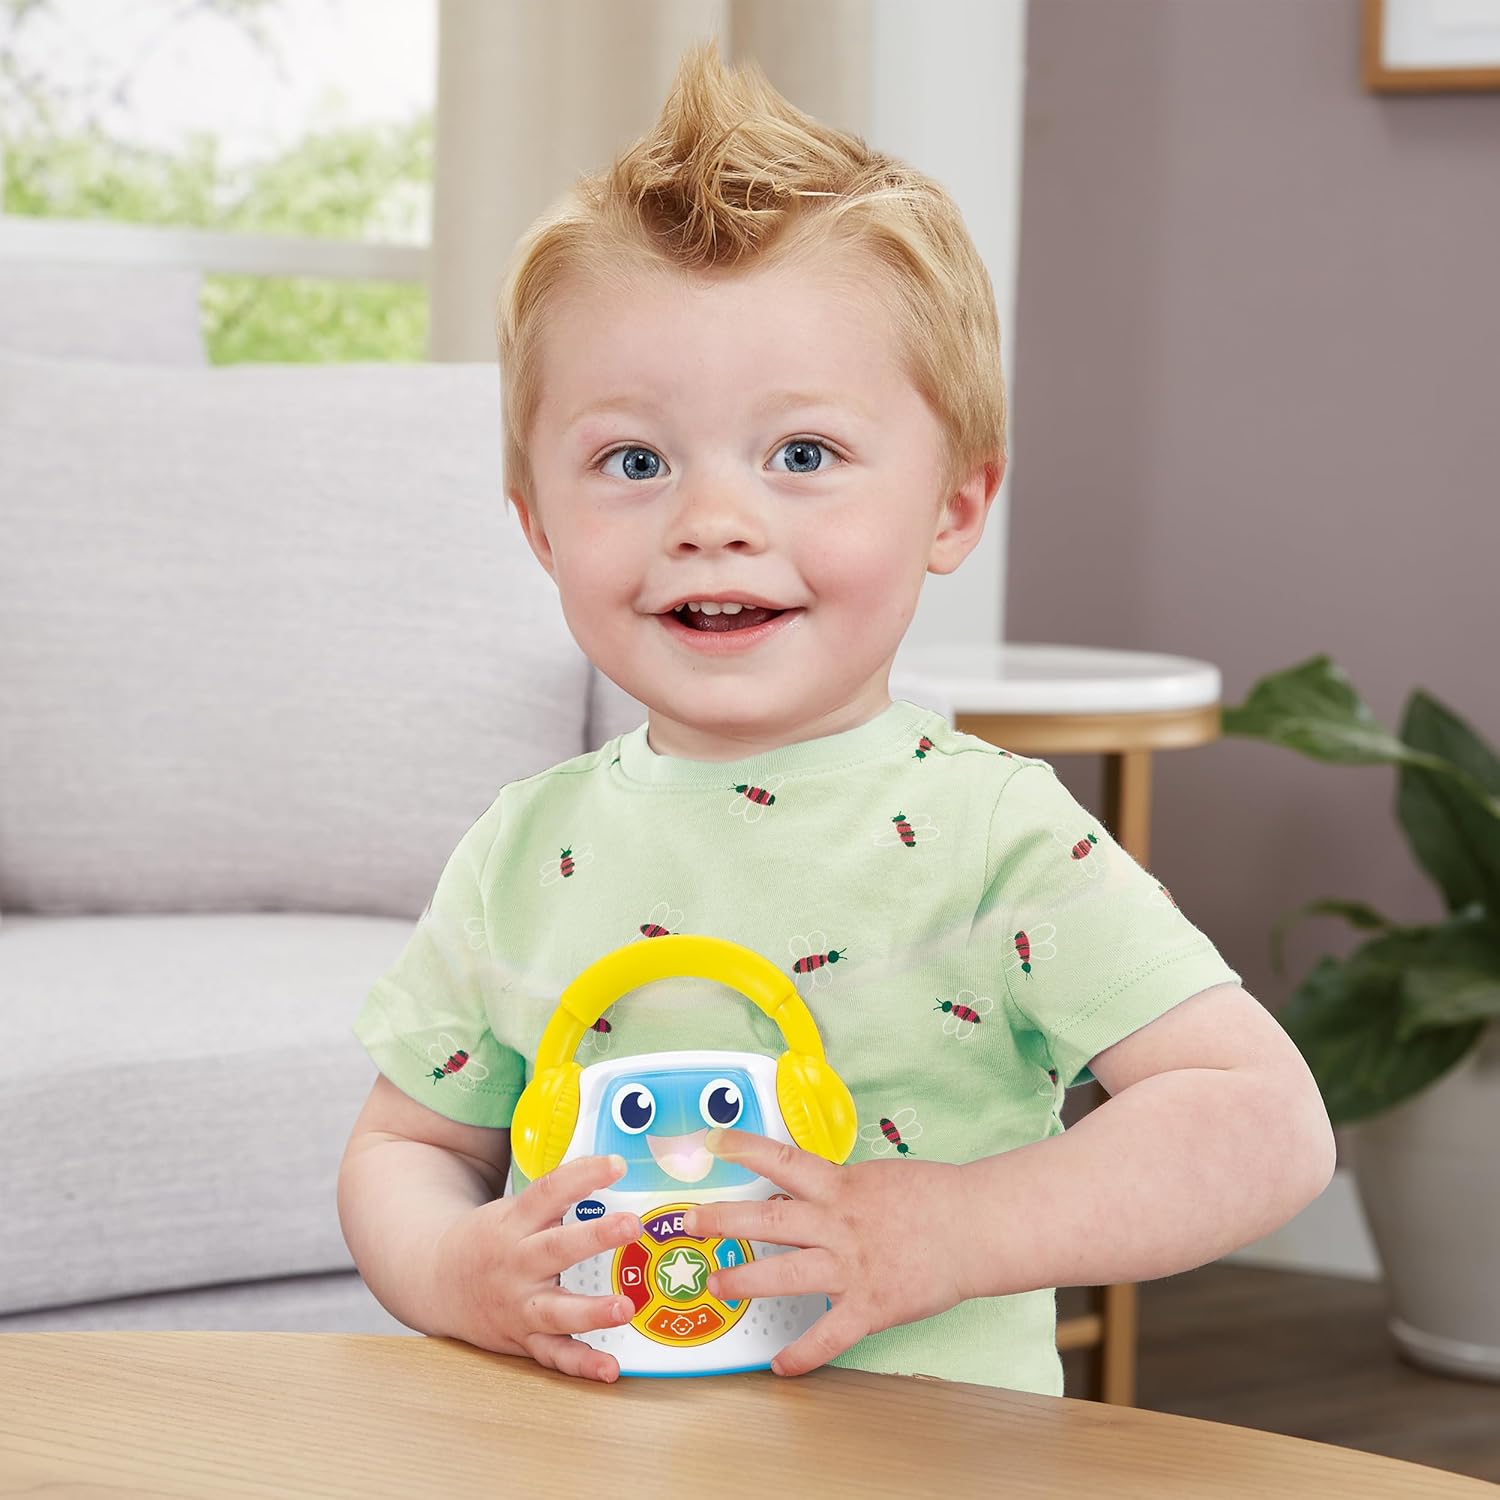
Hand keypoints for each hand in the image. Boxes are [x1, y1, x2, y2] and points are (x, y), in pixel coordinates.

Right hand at [429, 1153, 642, 1382]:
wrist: (435, 1282)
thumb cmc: (488, 1240)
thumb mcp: (512, 1210)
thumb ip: (555, 1199)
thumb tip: (612, 1171)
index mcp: (513, 1223)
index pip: (548, 1192)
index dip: (582, 1175)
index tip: (616, 1164)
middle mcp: (516, 1263)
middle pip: (556, 1249)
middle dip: (595, 1237)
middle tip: (631, 1225)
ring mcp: (519, 1305)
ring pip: (556, 1310)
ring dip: (592, 1311)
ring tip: (626, 1306)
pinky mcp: (523, 1338)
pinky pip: (554, 1354)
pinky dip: (581, 1364)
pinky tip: (609, 1368)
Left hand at [684, 1129, 969, 1376]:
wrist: (976, 1227)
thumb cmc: (934, 1197)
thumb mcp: (877, 1177)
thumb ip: (837, 1187)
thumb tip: (799, 1187)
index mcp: (841, 1186)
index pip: (783, 1159)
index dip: (745, 1148)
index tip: (713, 1143)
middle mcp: (837, 1223)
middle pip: (768, 1217)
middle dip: (723, 1219)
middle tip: (688, 1221)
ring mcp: (851, 1265)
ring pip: (785, 1271)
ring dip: (745, 1279)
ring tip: (715, 1284)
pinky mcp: (869, 1305)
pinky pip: (829, 1334)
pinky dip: (803, 1354)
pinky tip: (780, 1366)